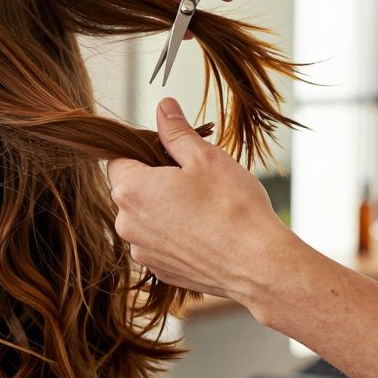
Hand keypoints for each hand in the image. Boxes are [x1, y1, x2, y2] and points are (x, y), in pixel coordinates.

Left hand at [107, 99, 300, 309]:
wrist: (258, 265)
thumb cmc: (233, 207)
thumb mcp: (205, 157)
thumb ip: (177, 132)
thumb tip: (163, 108)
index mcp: (131, 190)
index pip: (118, 160)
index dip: (144, 152)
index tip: (172, 154)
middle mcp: (127, 224)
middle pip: (131, 191)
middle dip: (156, 181)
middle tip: (195, 179)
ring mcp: (142, 251)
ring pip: (146, 219)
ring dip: (166, 209)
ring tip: (204, 208)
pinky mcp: (160, 270)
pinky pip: (160, 243)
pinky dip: (176, 235)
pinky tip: (205, 233)